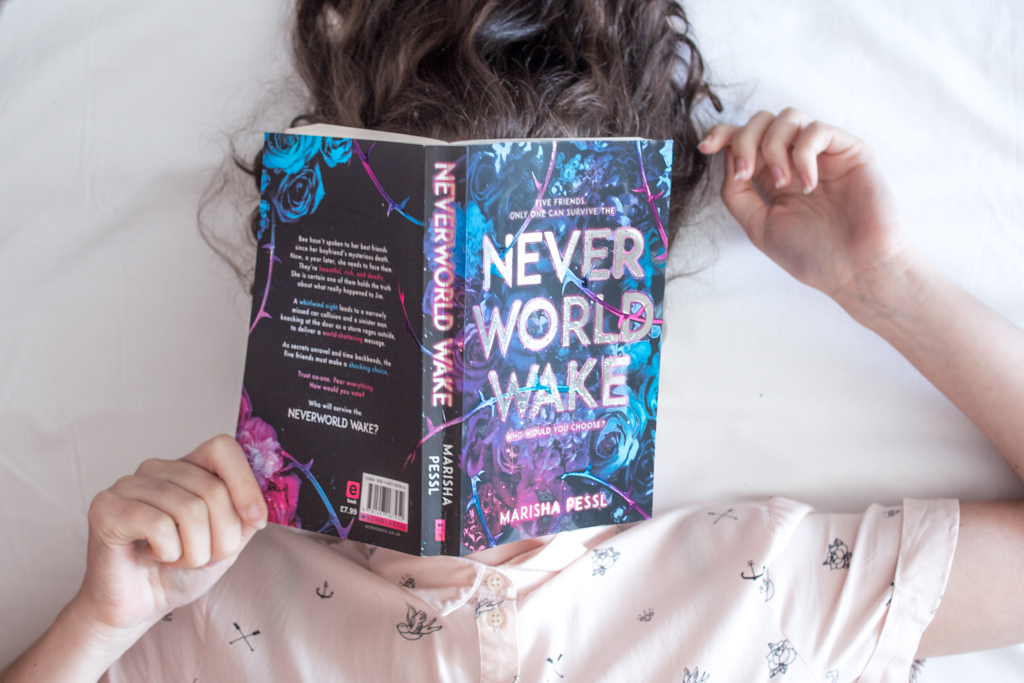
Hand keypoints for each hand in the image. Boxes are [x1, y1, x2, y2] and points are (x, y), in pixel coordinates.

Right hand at [74, 435, 266, 635]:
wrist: (137, 608)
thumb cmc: (179, 573)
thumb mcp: (226, 542)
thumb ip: (245, 515)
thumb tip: (262, 502)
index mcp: (187, 467)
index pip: (223, 448)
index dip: (245, 484)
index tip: (256, 521)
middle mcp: (156, 468)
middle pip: (213, 490)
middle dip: (222, 538)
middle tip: (204, 559)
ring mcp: (128, 484)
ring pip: (190, 510)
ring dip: (195, 551)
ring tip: (178, 560)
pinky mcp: (106, 508)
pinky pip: (159, 525)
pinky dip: (169, 553)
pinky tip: (155, 557)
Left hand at [698, 108, 912, 310]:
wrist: (855, 270)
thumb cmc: (811, 254)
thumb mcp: (758, 226)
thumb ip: (736, 193)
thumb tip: (725, 155)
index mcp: (773, 176)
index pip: (744, 139)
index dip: (723, 134)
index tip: (705, 146)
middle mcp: (796, 160)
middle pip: (762, 120)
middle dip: (745, 141)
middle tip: (746, 175)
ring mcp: (823, 153)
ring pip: (788, 116)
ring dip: (774, 147)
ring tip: (782, 184)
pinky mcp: (850, 150)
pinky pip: (817, 130)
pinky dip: (803, 154)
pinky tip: (808, 184)